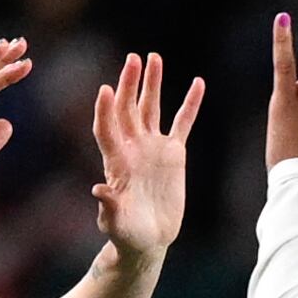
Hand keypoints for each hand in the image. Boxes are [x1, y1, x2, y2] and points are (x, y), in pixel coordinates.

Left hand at [89, 50, 205, 255]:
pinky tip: (198, 83)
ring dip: (152, 83)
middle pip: (128, 109)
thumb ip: (108, 206)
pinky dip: (190, 104)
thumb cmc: (126, 234)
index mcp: (116, 162)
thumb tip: (98, 190)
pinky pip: (182, 123)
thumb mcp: (115, 223)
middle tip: (133, 58)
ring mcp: (153, 148)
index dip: (105, 110)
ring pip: (151, 108)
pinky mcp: (173, 154)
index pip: (107, 129)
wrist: (148, 240)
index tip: (105, 89)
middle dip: (130, 84)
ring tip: (153, 58)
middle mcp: (132, 148)